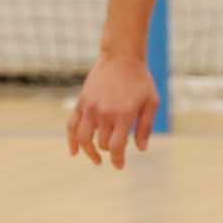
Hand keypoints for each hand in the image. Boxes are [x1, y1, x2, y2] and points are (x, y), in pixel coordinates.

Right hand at [68, 54, 160, 170]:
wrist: (122, 57)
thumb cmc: (140, 80)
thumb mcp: (151, 102)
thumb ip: (145, 127)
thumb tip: (140, 149)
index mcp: (123, 115)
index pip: (116, 147)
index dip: (117, 160)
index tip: (119, 166)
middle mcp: (105, 113)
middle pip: (102, 143)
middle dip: (110, 151)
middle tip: (116, 152)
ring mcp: (90, 108)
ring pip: (83, 139)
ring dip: (88, 152)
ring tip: (96, 159)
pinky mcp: (82, 102)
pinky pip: (71, 125)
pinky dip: (71, 140)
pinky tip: (74, 152)